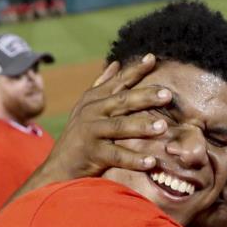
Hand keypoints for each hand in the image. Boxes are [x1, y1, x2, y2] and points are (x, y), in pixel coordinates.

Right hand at [43, 53, 173, 179]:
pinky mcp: (92, 153)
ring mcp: (91, 131)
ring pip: (120, 126)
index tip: (153, 59)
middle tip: (168, 95)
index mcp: (94, 99)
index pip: (118, 82)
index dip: (135, 70)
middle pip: (122, 101)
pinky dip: (134, 159)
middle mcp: (92, 111)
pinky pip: (116, 155)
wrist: (59, 167)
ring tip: (163, 127)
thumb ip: (103, 85)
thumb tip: (116, 63)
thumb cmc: (80, 137)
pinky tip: (151, 161)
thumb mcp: (87, 108)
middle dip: (145, 96)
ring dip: (142, 126)